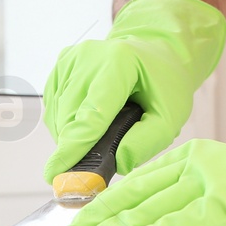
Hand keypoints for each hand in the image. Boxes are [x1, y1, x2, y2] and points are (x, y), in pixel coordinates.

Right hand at [42, 0, 225, 182]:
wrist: (154, 52)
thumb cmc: (162, 83)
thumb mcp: (171, 115)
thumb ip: (148, 141)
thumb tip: (118, 163)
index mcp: (120, 62)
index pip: (92, 113)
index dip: (74, 146)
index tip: (57, 172)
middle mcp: (89, 57)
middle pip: (70, 117)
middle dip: (80, 146)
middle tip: (102, 158)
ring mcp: (71, 59)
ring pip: (58, 115)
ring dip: (74, 135)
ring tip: (106, 129)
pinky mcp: (60, 66)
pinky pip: (54, 108)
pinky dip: (69, 123)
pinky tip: (91, 119)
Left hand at [65, 83, 225, 225]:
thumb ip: (191, 199)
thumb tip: (155, 225)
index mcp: (195, 153)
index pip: (139, 179)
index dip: (108, 200)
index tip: (85, 216)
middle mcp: (196, 162)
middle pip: (135, 192)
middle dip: (99, 217)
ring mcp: (209, 181)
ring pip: (147, 209)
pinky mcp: (223, 204)